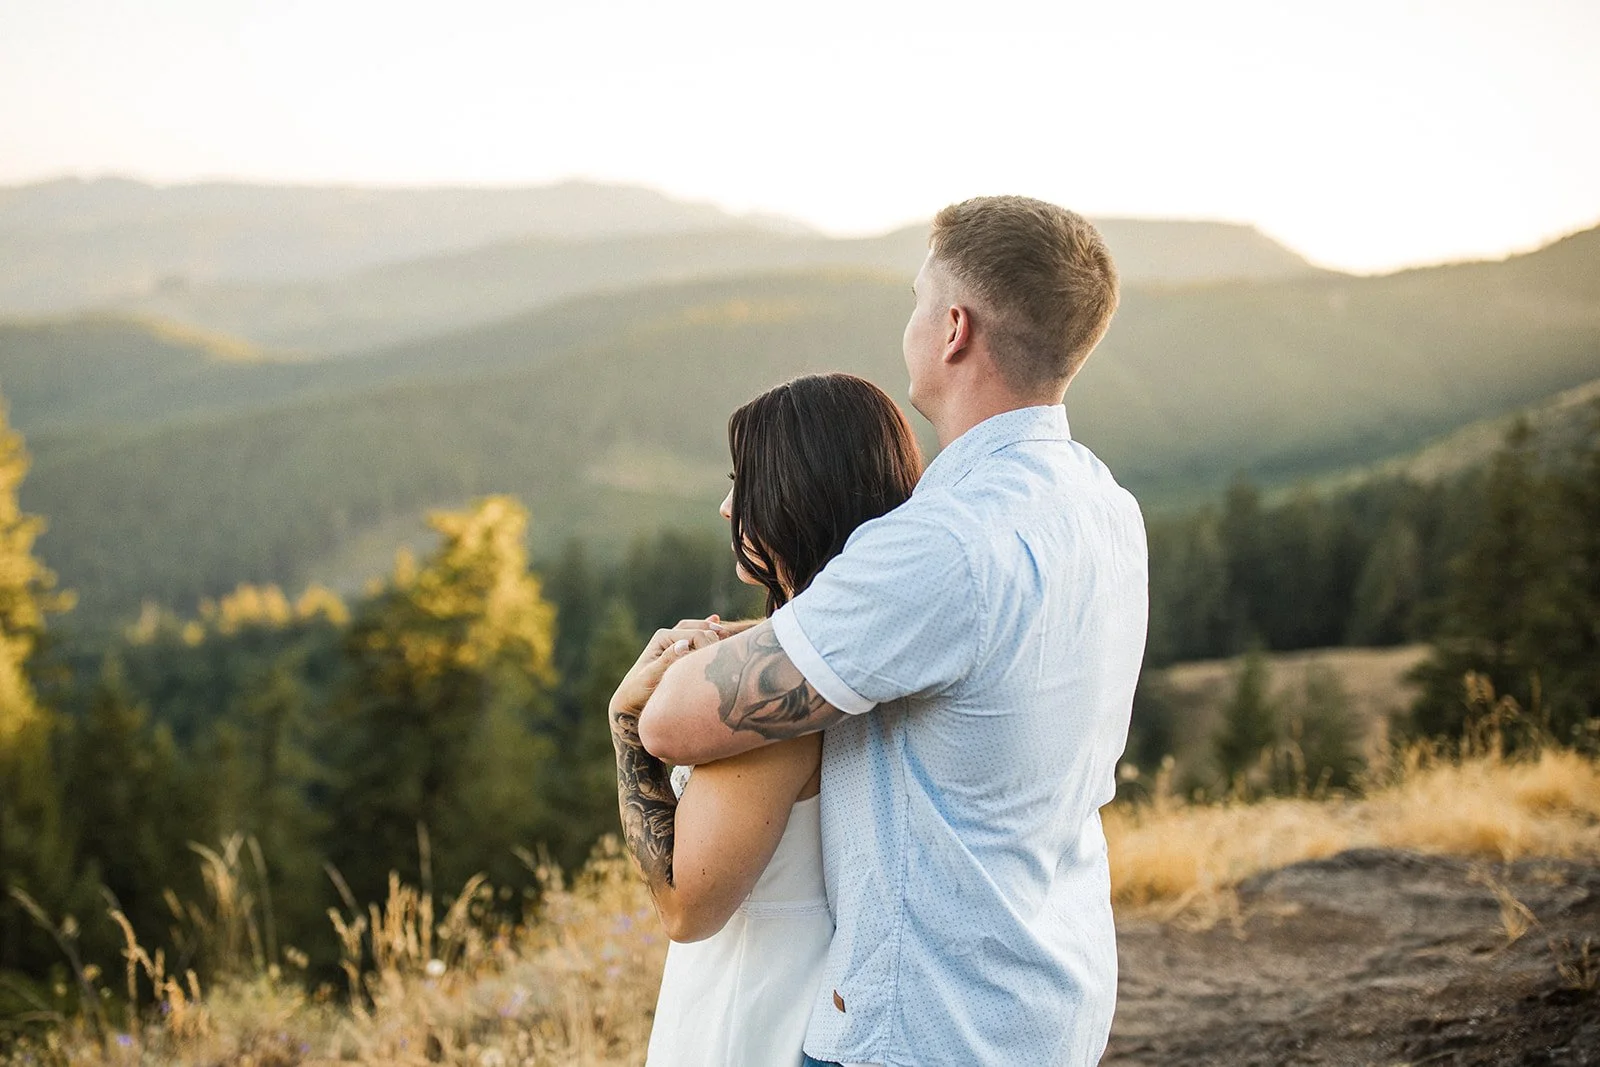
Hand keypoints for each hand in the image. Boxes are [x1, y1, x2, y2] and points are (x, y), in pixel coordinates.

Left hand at [610, 619, 727, 722]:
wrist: (630, 700)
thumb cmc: (639, 691)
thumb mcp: (651, 677)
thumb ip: (667, 660)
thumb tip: (684, 644)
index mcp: (662, 637)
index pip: (694, 634)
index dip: (708, 643)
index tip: (717, 659)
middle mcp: (668, 635)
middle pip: (697, 628)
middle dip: (713, 634)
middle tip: (727, 646)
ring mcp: (672, 641)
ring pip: (697, 629)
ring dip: (711, 630)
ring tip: (726, 634)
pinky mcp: (676, 649)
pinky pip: (694, 634)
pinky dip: (705, 629)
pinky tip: (716, 621)